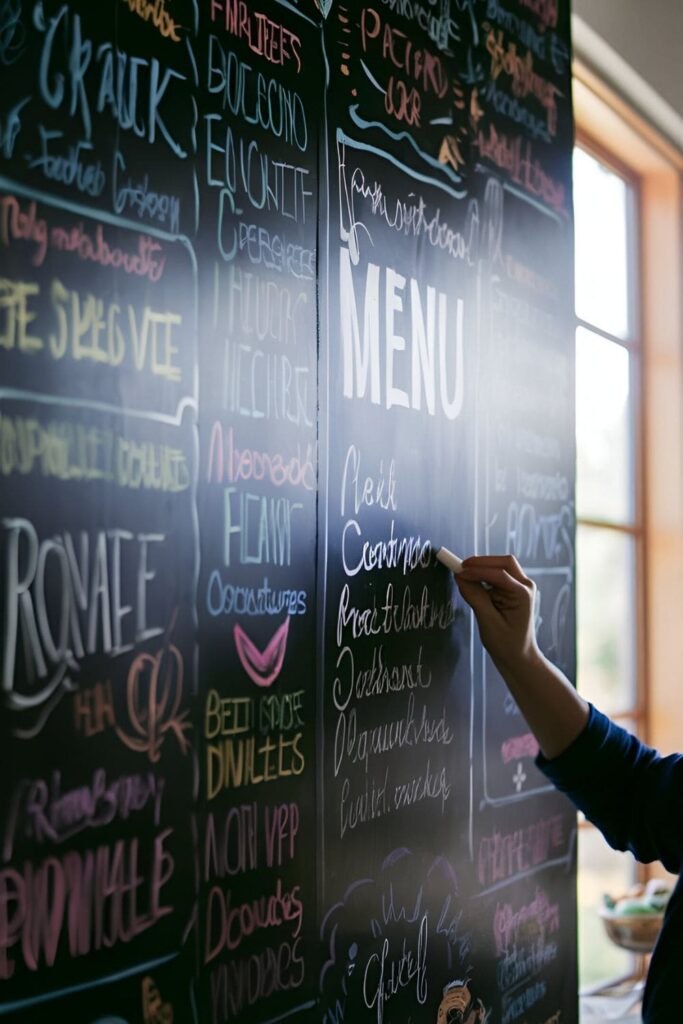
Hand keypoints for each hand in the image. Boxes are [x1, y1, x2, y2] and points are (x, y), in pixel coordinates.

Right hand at [454, 555, 539, 672]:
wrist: (518, 656)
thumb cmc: (506, 643)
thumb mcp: (488, 622)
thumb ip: (475, 597)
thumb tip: (460, 577)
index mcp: (523, 595)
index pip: (499, 575)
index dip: (477, 571)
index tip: (459, 572)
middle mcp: (525, 586)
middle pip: (504, 562)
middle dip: (482, 562)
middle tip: (461, 567)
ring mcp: (520, 586)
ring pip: (501, 566)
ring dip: (483, 568)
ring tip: (464, 576)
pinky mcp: (513, 589)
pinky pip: (498, 574)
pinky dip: (484, 575)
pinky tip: (473, 583)